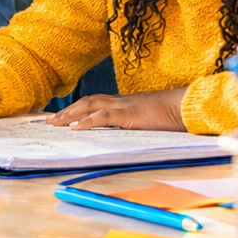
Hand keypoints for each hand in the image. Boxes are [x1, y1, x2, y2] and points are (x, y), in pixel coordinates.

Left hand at [48, 89, 187, 131]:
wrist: (188, 106)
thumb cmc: (174, 115)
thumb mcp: (151, 121)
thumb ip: (138, 125)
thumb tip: (130, 135)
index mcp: (125, 103)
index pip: (95, 102)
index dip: (78, 108)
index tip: (63, 116)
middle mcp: (120, 101)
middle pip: (87, 102)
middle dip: (67, 111)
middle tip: (50, 120)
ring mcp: (124, 106)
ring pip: (89, 105)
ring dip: (70, 114)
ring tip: (56, 123)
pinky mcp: (128, 114)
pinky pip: (103, 116)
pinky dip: (86, 121)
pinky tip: (75, 128)